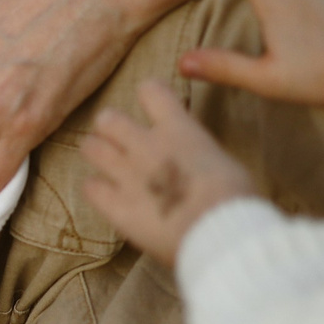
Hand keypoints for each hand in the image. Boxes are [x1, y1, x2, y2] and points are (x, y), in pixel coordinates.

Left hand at [81, 81, 259, 265]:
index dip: (149, 96)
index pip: (150, 91)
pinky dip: (96, 190)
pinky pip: (89, 188)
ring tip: (107, 165)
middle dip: (111, 127)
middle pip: (107, 118)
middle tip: (121, 141)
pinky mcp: (116, 206)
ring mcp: (127, 175)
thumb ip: (195, 150)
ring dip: (97, 153)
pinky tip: (108, 196)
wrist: (220, 232)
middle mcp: (146, 146)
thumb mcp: (221, 161)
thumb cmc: (234, 199)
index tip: (152, 106)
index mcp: (178, 129)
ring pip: (90, 147)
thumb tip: (190, 155)